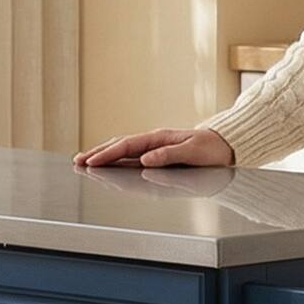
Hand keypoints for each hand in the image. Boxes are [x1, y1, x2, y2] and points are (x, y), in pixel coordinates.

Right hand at [72, 126, 234, 168]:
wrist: (225, 147)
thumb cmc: (211, 149)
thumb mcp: (193, 151)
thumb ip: (168, 155)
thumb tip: (145, 159)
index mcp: (159, 138)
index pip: (127, 146)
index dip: (107, 154)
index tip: (92, 161)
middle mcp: (153, 142)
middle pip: (119, 146)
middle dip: (97, 153)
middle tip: (78, 160)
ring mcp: (154, 149)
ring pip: (122, 151)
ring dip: (103, 156)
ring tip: (85, 162)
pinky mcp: (157, 156)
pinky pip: (132, 157)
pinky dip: (116, 160)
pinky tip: (107, 165)